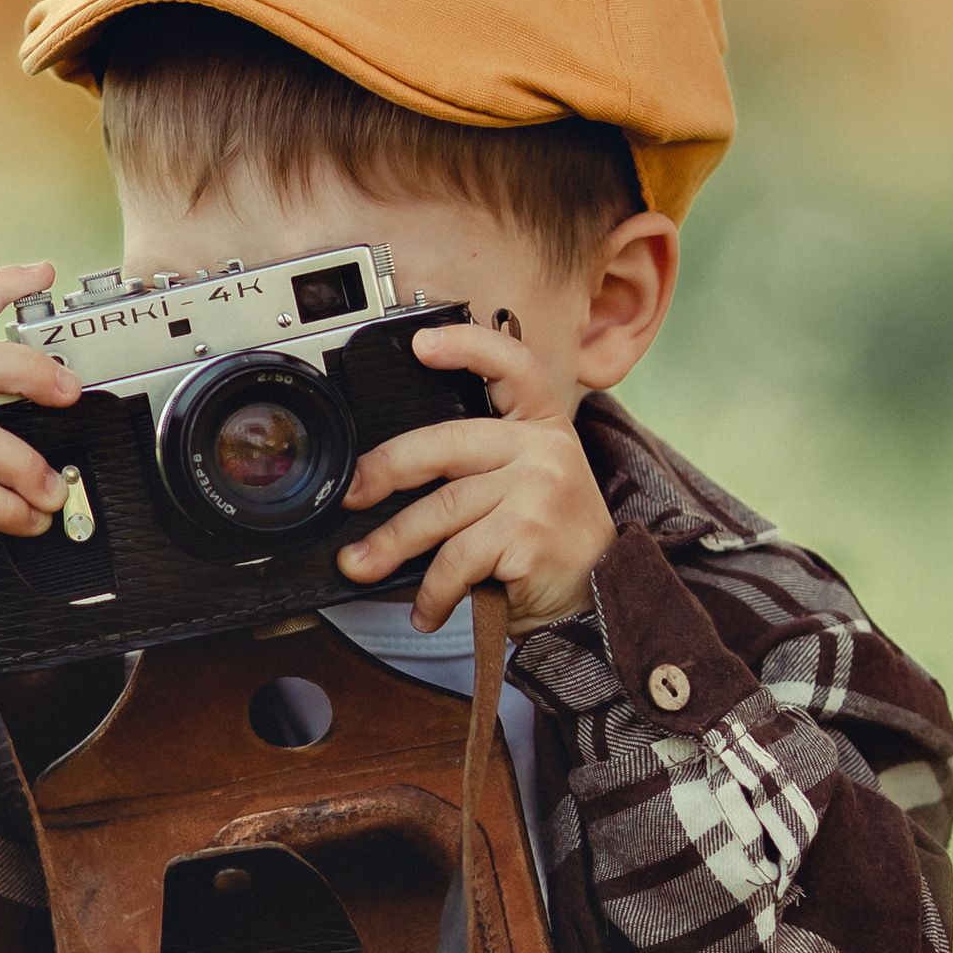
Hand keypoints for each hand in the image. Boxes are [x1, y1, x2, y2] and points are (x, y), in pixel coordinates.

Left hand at [336, 321, 613, 631]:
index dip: (468, 346)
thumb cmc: (548, 543)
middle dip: (385, 470)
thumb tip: (385, 480)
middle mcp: (543, 448)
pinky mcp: (529, 535)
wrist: (601, 599)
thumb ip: (478, 466)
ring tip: (361, 565)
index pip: (512, 365)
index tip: (422, 343)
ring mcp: (539, 489)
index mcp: (542, 424)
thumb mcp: (527, 486)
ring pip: (441, 510)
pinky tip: (426, 609)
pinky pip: (456, 559)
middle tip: (351, 495)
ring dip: (391, 545)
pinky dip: (432, 591)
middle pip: (446, 444)